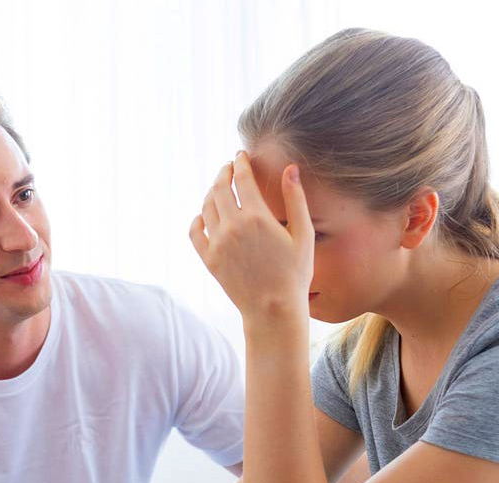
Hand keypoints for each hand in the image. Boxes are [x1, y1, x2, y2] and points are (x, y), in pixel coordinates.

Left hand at [190, 151, 313, 322]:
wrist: (273, 310)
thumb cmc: (295, 274)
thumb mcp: (304, 235)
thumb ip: (296, 200)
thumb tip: (291, 169)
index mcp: (257, 217)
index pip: (241, 178)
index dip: (240, 163)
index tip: (240, 155)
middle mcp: (233, 227)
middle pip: (220, 188)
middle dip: (223, 173)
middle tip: (228, 168)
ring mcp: (218, 243)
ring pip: (206, 206)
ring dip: (212, 192)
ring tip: (219, 188)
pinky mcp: (209, 259)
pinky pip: (195, 231)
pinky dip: (198, 218)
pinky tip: (205, 215)